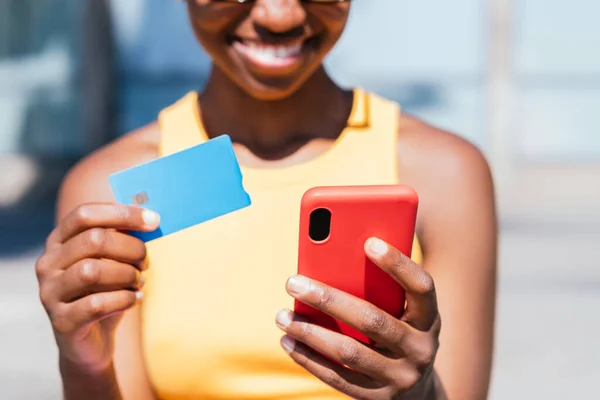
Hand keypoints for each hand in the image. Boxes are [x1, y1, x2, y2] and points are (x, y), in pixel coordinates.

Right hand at [35, 204, 159, 373]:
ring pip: (92, 271)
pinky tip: (135, 298)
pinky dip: (124, 299)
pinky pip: (97, 304)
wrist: (92, 342)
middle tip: (146, 262)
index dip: (122, 213)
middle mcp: (48, 263)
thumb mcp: (113, 261)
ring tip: (139, 281)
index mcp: (58, 241)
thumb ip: (122, 238)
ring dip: (126, 274)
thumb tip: (150, 217)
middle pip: (93, 240)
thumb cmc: (106, 292)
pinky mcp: (61, 321)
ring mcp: (50, 293)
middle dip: (130, 248)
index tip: (154, 220)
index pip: (85, 214)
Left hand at [276, 238, 440, 399]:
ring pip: (349, 352)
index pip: (421, 286)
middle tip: (292, 282)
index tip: (368, 242)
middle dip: (328, 299)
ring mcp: (400, 377)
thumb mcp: (403, 310)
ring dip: (310, 332)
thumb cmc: (399, 329)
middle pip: (372, 320)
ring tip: (281, 316)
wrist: (417, 388)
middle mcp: (420, 349)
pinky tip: (288, 341)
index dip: (398, 264)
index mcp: (429, 318)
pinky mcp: (378, 398)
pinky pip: (338, 378)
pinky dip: (309, 359)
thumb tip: (335, 254)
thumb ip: (381, 287)